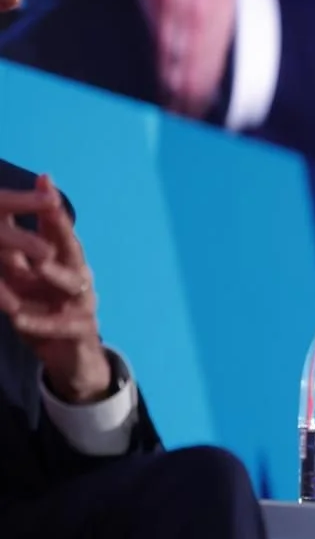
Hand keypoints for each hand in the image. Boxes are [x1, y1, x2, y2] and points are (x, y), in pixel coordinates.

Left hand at [0, 174, 109, 400]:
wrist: (71, 359)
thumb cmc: (45, 312)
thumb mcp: (26, 281)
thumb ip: (16, 253)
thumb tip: (2, 215)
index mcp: (65, 262)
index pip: (58, 229)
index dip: (51, 206)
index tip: (44, 179)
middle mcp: (79, 278)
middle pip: (72, 248)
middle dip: (62, 227)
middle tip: (51, 206)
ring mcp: (83, 304)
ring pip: (72, 284)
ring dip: (55, 274)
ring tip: (38, 263)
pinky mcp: (79, 332)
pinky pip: (59, 325)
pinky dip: (39, 321)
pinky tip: (18, 317)